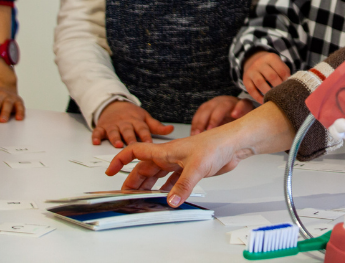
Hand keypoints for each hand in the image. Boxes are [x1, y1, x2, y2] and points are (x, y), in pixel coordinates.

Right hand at [92, 100, 173, 147]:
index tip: (151, 144)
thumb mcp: (145, 118)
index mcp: (136, 122)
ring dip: (115, 138)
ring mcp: (113, 125)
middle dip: (130, 138)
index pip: (143, 129)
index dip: (146, 136)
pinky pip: (98, 132)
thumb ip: (156, 126)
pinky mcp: (102, 127)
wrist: (114, 104)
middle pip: (128, 131)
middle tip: (133, 146)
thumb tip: (171, 129)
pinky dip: (96, 136)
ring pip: (114, 132)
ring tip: (117, 144)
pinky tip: (96, 142)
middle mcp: (125, 123)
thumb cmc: (131, 114)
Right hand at [106, 102, 295, 206]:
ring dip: (148, 186)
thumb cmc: (216, 144)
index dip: (121, 159)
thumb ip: (183, 185)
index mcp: (165, 151)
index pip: (136, 151)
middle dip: (133, 180)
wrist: (234, 143)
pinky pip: (173, 180)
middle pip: (145, 168)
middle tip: (126, 194)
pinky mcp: (190, 169)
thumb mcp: (197, 166)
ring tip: (141, 198)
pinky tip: (166, 197)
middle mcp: (170, 156)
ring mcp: (179, 163)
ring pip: (158, 175)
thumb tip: (171, 202)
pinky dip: (167, 189)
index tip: (110, 170)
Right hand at [242, 51, 290, 102]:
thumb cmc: (271, 67)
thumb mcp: (278, 64)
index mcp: (271, 58)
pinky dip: (258, 97)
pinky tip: (265, 101)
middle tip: (283, 95)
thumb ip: (285, 73)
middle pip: (271, 76)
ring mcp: (252, 71)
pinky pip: (251, 90)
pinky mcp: (245, 79)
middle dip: (278, 87)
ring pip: (260, 83)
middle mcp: (260, 63)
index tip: (289, 87)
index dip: (286, 80)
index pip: (281, 70)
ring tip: (275, 99)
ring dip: (269, 92)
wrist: (253, 61)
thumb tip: (291, 86)